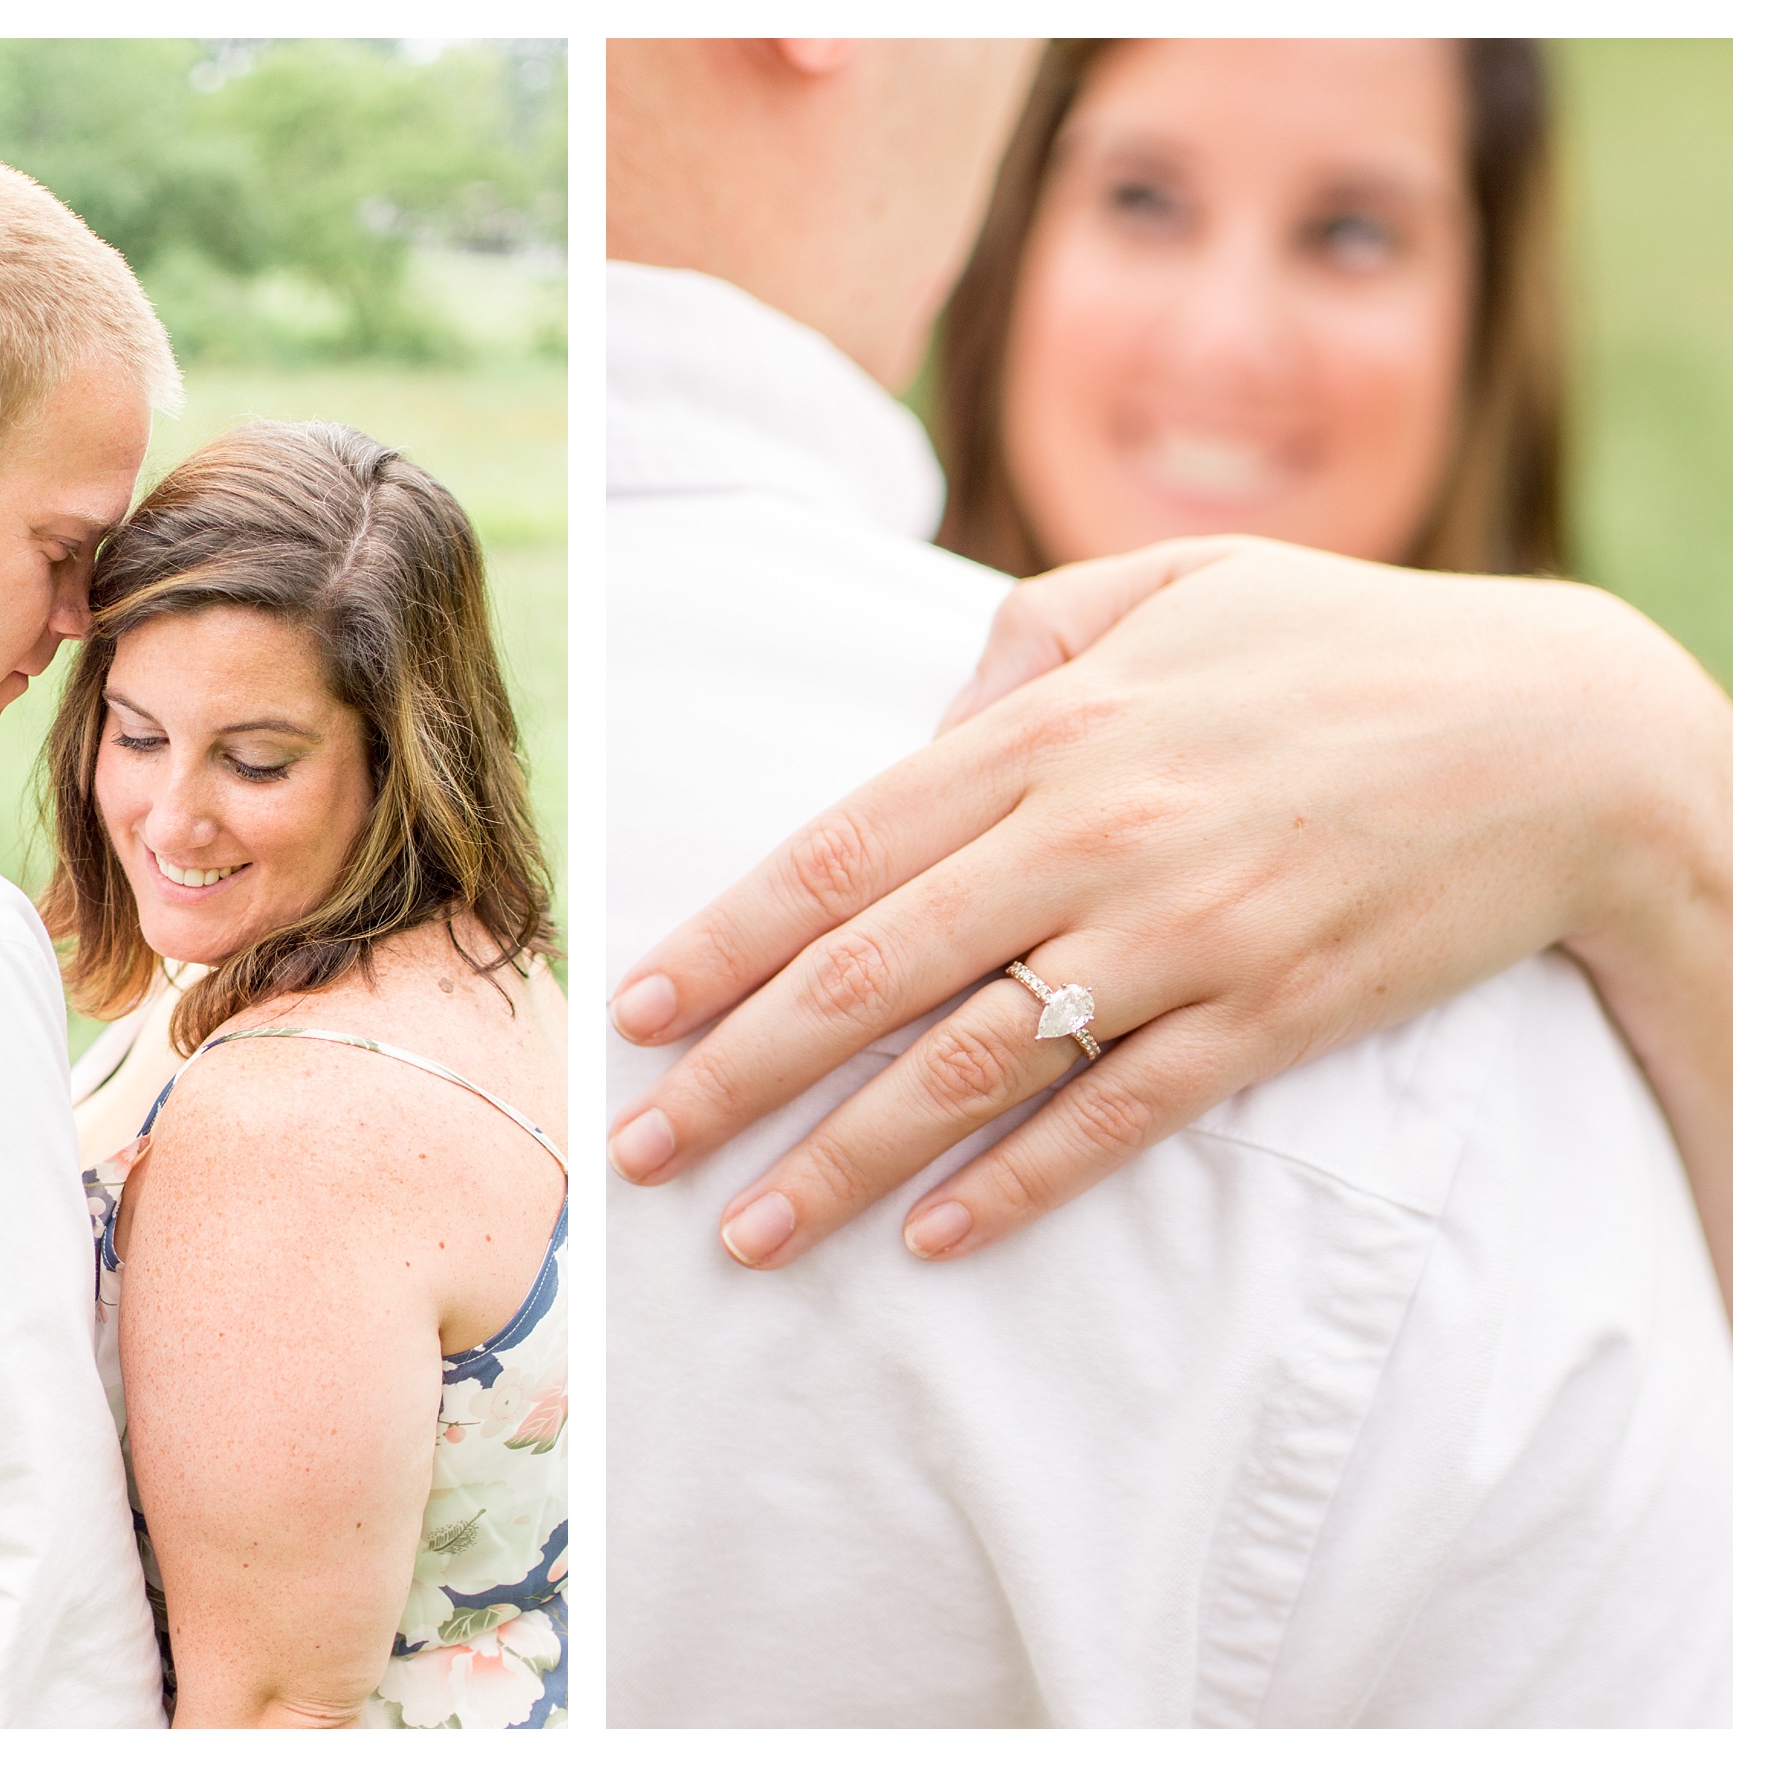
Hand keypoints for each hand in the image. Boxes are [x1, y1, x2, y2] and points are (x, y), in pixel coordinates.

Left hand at [606, 537, 1731, 1303]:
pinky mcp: (1264, 1019)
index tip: (634, 1012)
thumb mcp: (1168, 583)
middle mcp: (1091, 838)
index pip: (838, 854)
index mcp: (1049, 728)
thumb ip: (1017, 647)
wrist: (1561, 736)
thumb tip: (916, 742)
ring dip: (840, 1162)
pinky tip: (930, 1241)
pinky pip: (1115, 1121)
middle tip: (634, 1151)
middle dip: (734, 1074)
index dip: (721, 943)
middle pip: (868, 977)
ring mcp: (1179, 938)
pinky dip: (1017, 1188)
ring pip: (968, 1070)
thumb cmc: (1342, 642)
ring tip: (743, 1233)